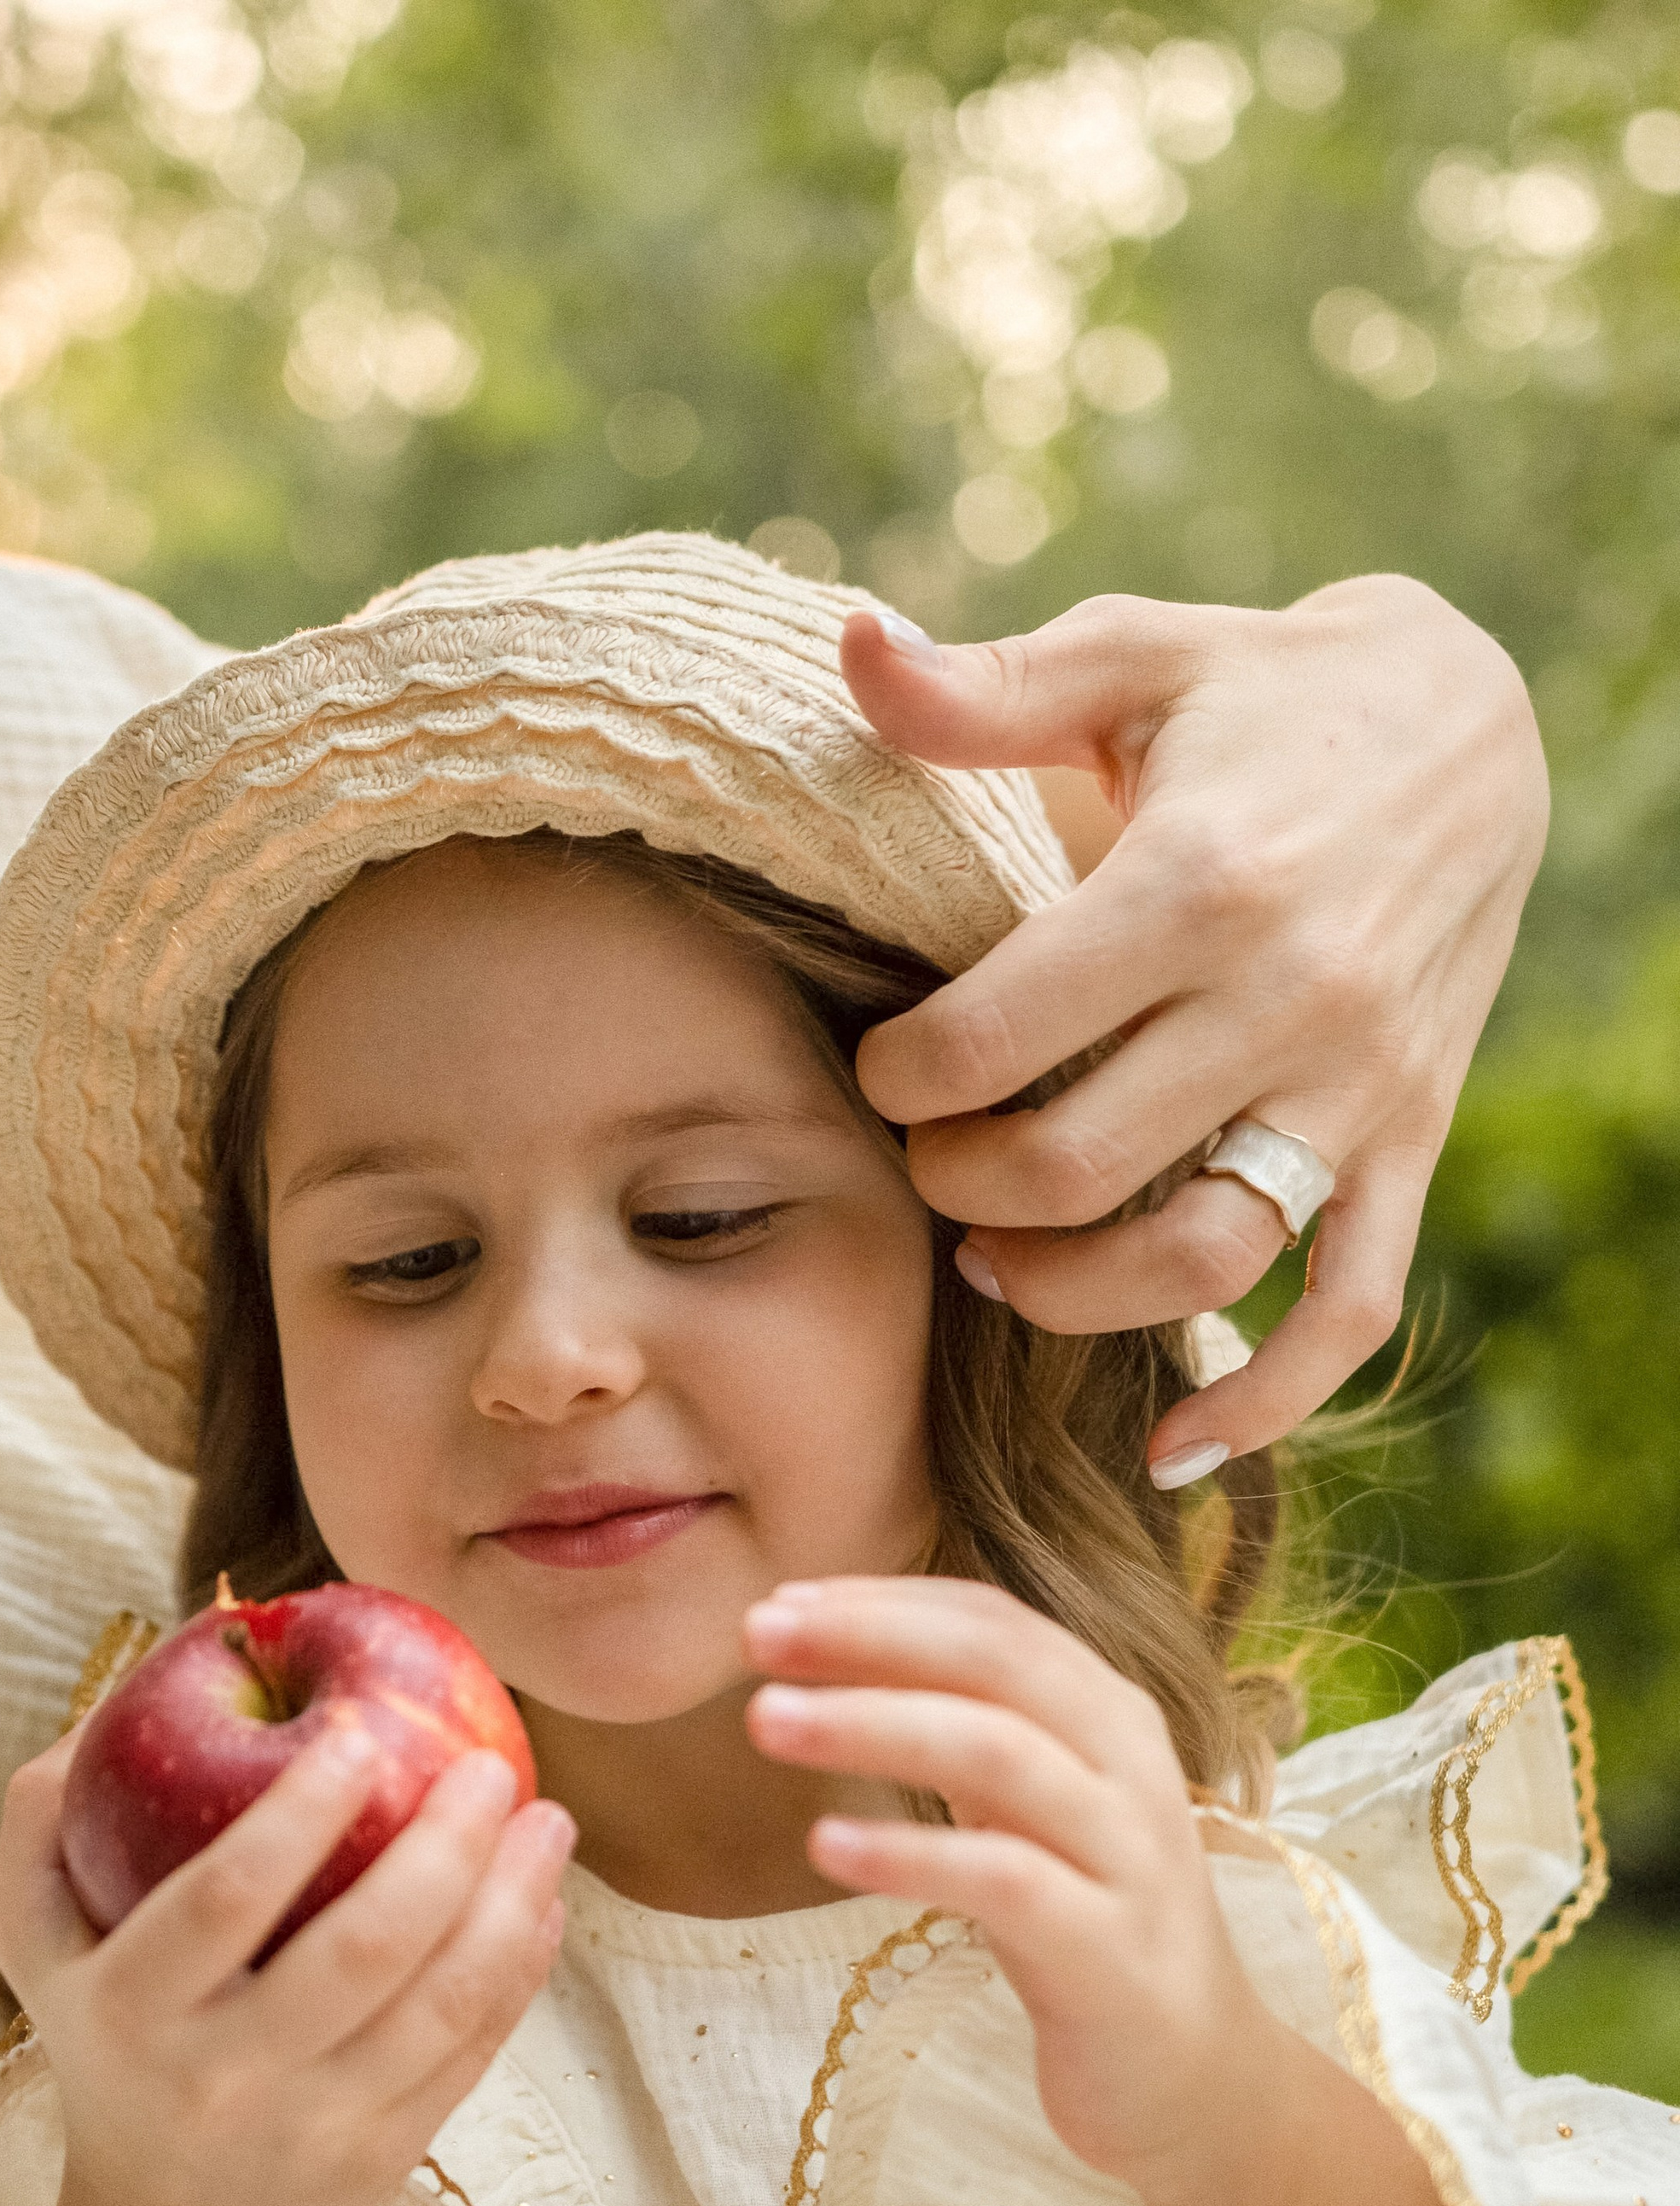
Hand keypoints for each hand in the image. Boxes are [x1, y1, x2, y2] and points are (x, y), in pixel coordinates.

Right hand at [0, 1723, 575, 2205]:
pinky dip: (520, 1968)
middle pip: (361, 1950)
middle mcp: (223, 2079)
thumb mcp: (34, 1937)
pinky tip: (543, 1898)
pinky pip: (472, 2050)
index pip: (222, 1898)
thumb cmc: (105, 2036)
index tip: (361, 1729)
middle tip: (489, 1763)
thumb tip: (146, 1669)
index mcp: (129, 2009)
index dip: (297, 1812)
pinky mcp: (387, 2155)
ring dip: (510, 1901)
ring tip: (546, 1818)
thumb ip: (47, 1809)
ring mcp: (314, 2128)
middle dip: (441, 1844)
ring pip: (440, 2004)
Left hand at [742, 1575, 1256, 2194]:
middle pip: (996, 1664)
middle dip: (872, 1637)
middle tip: (756, 1633)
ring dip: (873, 1725)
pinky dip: (910, 1854)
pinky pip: (1004, 1881)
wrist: (1194, 2074)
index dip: (884, 1603)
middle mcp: (1126, 1766)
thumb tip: (831, 1654)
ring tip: (767, 1719)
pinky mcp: (1108, 1952)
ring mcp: (1126, 1856)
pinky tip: (825, 1846)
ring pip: (999, 1753)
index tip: (778, 1602)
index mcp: (1106, 1714)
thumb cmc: (1085, 1922)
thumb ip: (965, 1727)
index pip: (993, 1622)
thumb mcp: (1030, 1808)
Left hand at [841, 576, 1548, 1480]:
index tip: (878, 1069)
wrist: (1472, 730)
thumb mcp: (1131, 658)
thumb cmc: (1260, 694)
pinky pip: (1347, 1312)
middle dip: (958, 1186)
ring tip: (988, 1267)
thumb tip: (850, 640)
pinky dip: (1263, 1399)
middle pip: (1077, 1165)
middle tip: (917, 1163)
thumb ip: (985, 688)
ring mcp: (1358, 1091)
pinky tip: (1168, 1447)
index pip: (1001, 1033)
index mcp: (1199, 882)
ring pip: (1198, 1258)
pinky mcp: (1409, 1146)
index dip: (905, 1075)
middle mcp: (1287, 1002)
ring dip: (1070, 1292)